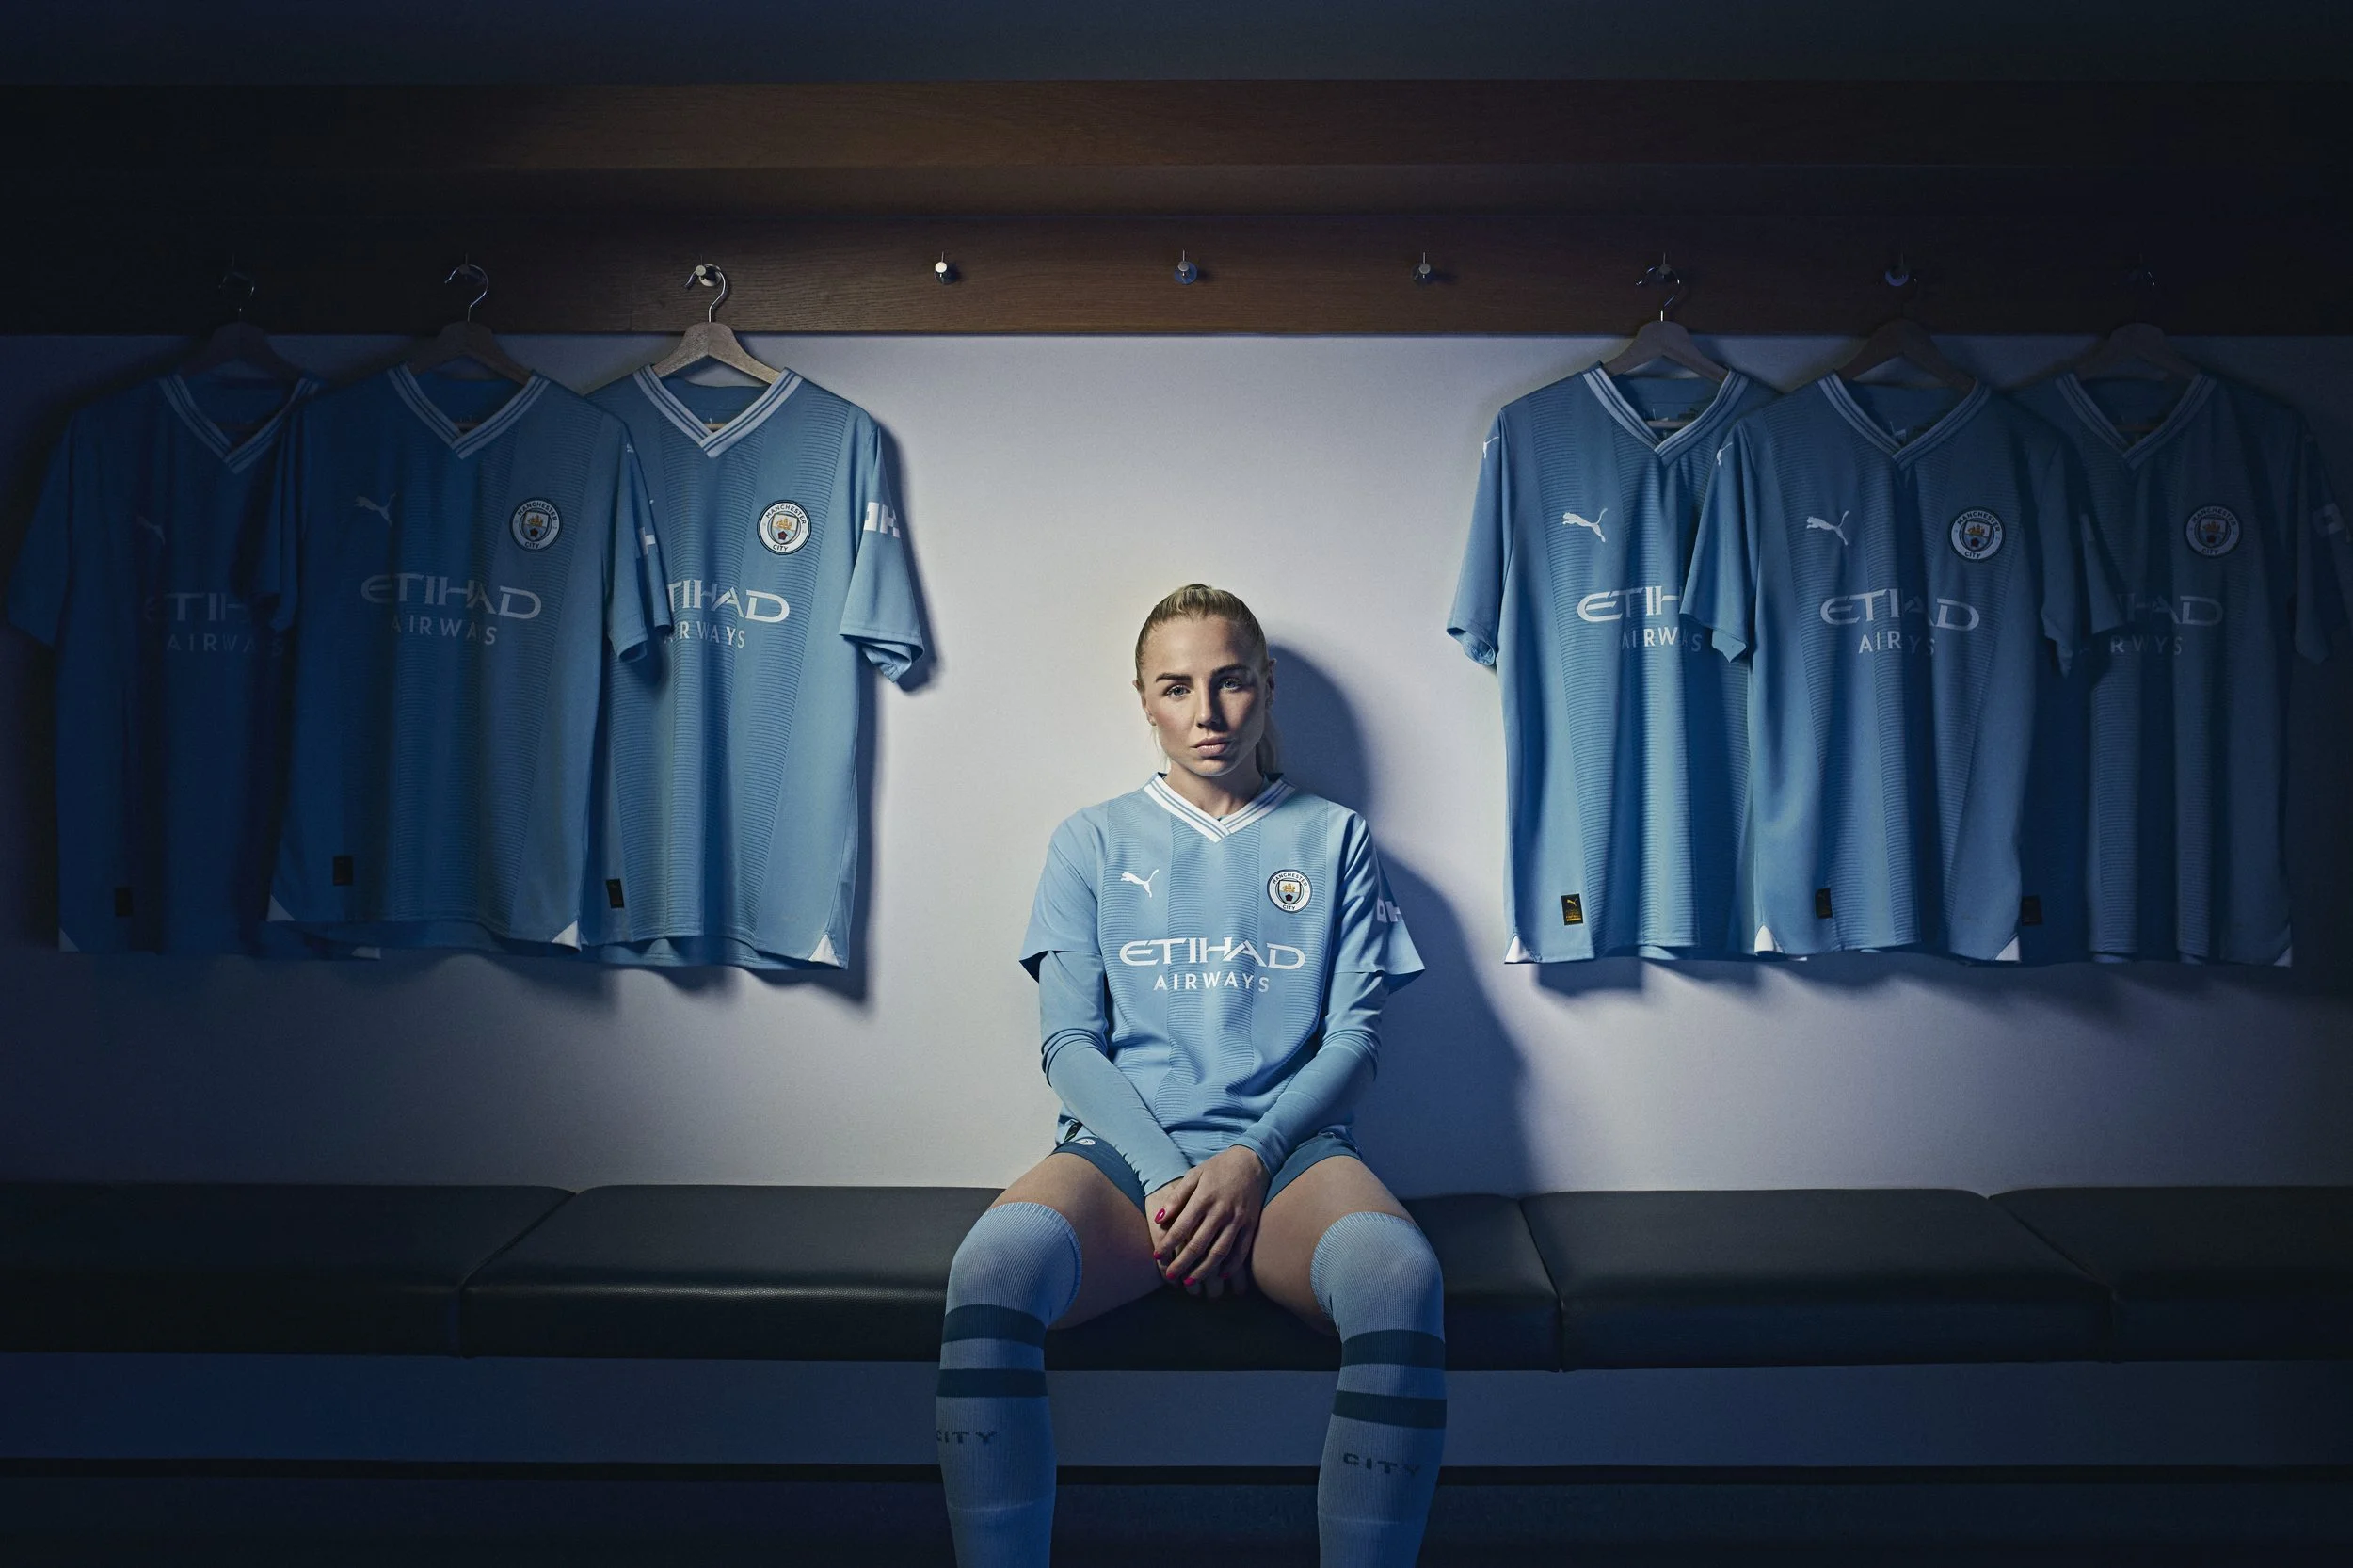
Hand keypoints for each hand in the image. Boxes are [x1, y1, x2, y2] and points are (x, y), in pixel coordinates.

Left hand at [1148, 1146, 1268, 1298]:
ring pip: (1219, 1252)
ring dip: (1203, 1270)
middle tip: (1170, 1276)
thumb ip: (1177, 1198)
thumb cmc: (1219, 1167)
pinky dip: (1231, 1266)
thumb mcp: (1194, 1175)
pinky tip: (1219, 1275)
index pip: (1181, 1227)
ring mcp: (1238, 1220)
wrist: (1253, 1159)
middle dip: (1182, 1263)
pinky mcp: (1251, 1225)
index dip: (1167, 1244)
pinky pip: (1241, 1251)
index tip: (1156, 1256)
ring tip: (1190, 1282)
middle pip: (1198, 1244)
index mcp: (1204, 1198)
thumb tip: (1158, 1219)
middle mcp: (1221, 1211)